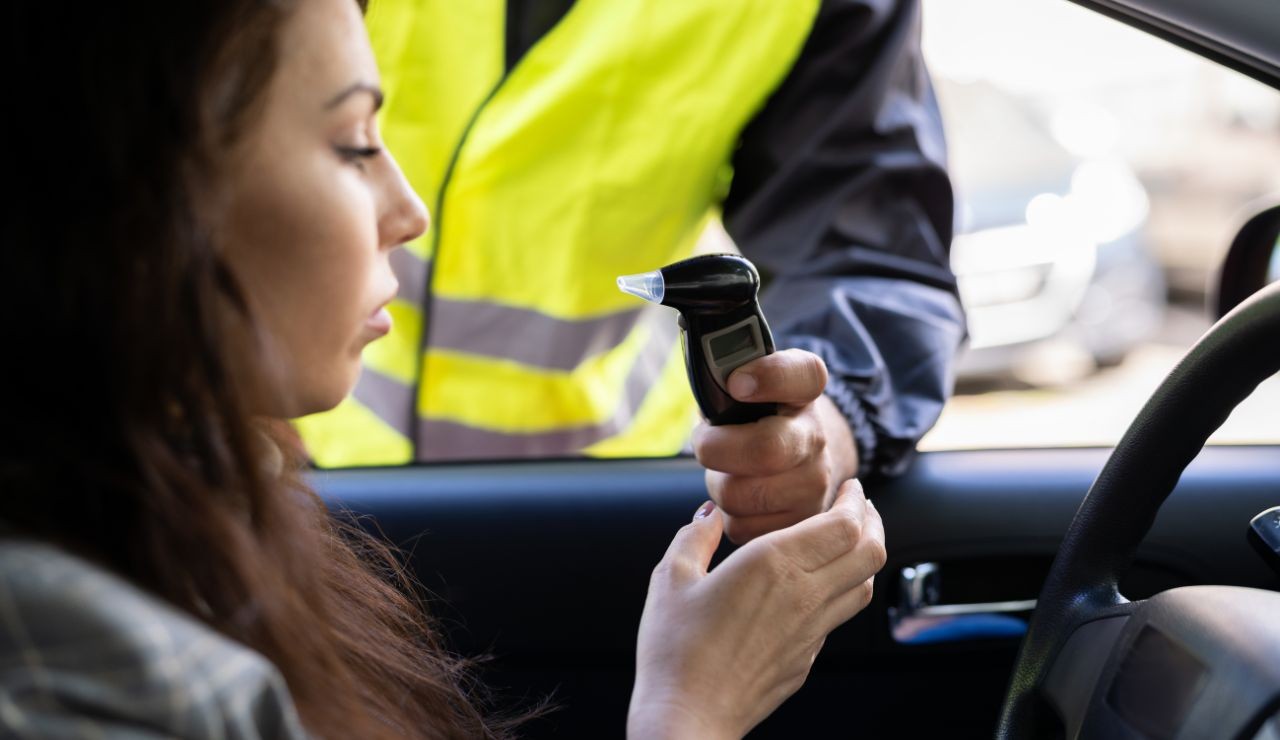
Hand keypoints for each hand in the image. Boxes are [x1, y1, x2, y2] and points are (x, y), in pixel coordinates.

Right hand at [628, 480, 885, 738]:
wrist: (689, 717)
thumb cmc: (675, 650)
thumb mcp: (671, 578)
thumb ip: (695, 536)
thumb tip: (709, 515)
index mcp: (774, 564)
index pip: (845, 524)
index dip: (856, 501)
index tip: (849, 487)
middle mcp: (804, 595)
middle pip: (870, 551)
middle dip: (872, 521)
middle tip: (859, 507)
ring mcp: (812, 632)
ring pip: (864, 585)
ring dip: (864, 556)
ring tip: (848, 541)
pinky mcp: (807, 659)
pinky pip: (839, 616)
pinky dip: (842, 590)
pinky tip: (818, 586)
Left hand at [693, 349, 858, 542]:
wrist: (796, 458)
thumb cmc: (756, 417)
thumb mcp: (747, 383)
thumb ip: (725, 371)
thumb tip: (703, 382)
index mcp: (804, 391)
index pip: (803, 374)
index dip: (769, 377)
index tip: (737, 383)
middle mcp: (817, 437)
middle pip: (764, 449)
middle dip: (716, 449)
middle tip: (706, 443)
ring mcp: (815, 484)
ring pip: (742, 495)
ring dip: (719, 485)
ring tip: (727, 472)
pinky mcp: (800, 523)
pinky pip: (741, 527)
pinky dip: (728, 515)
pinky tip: (740, 497)